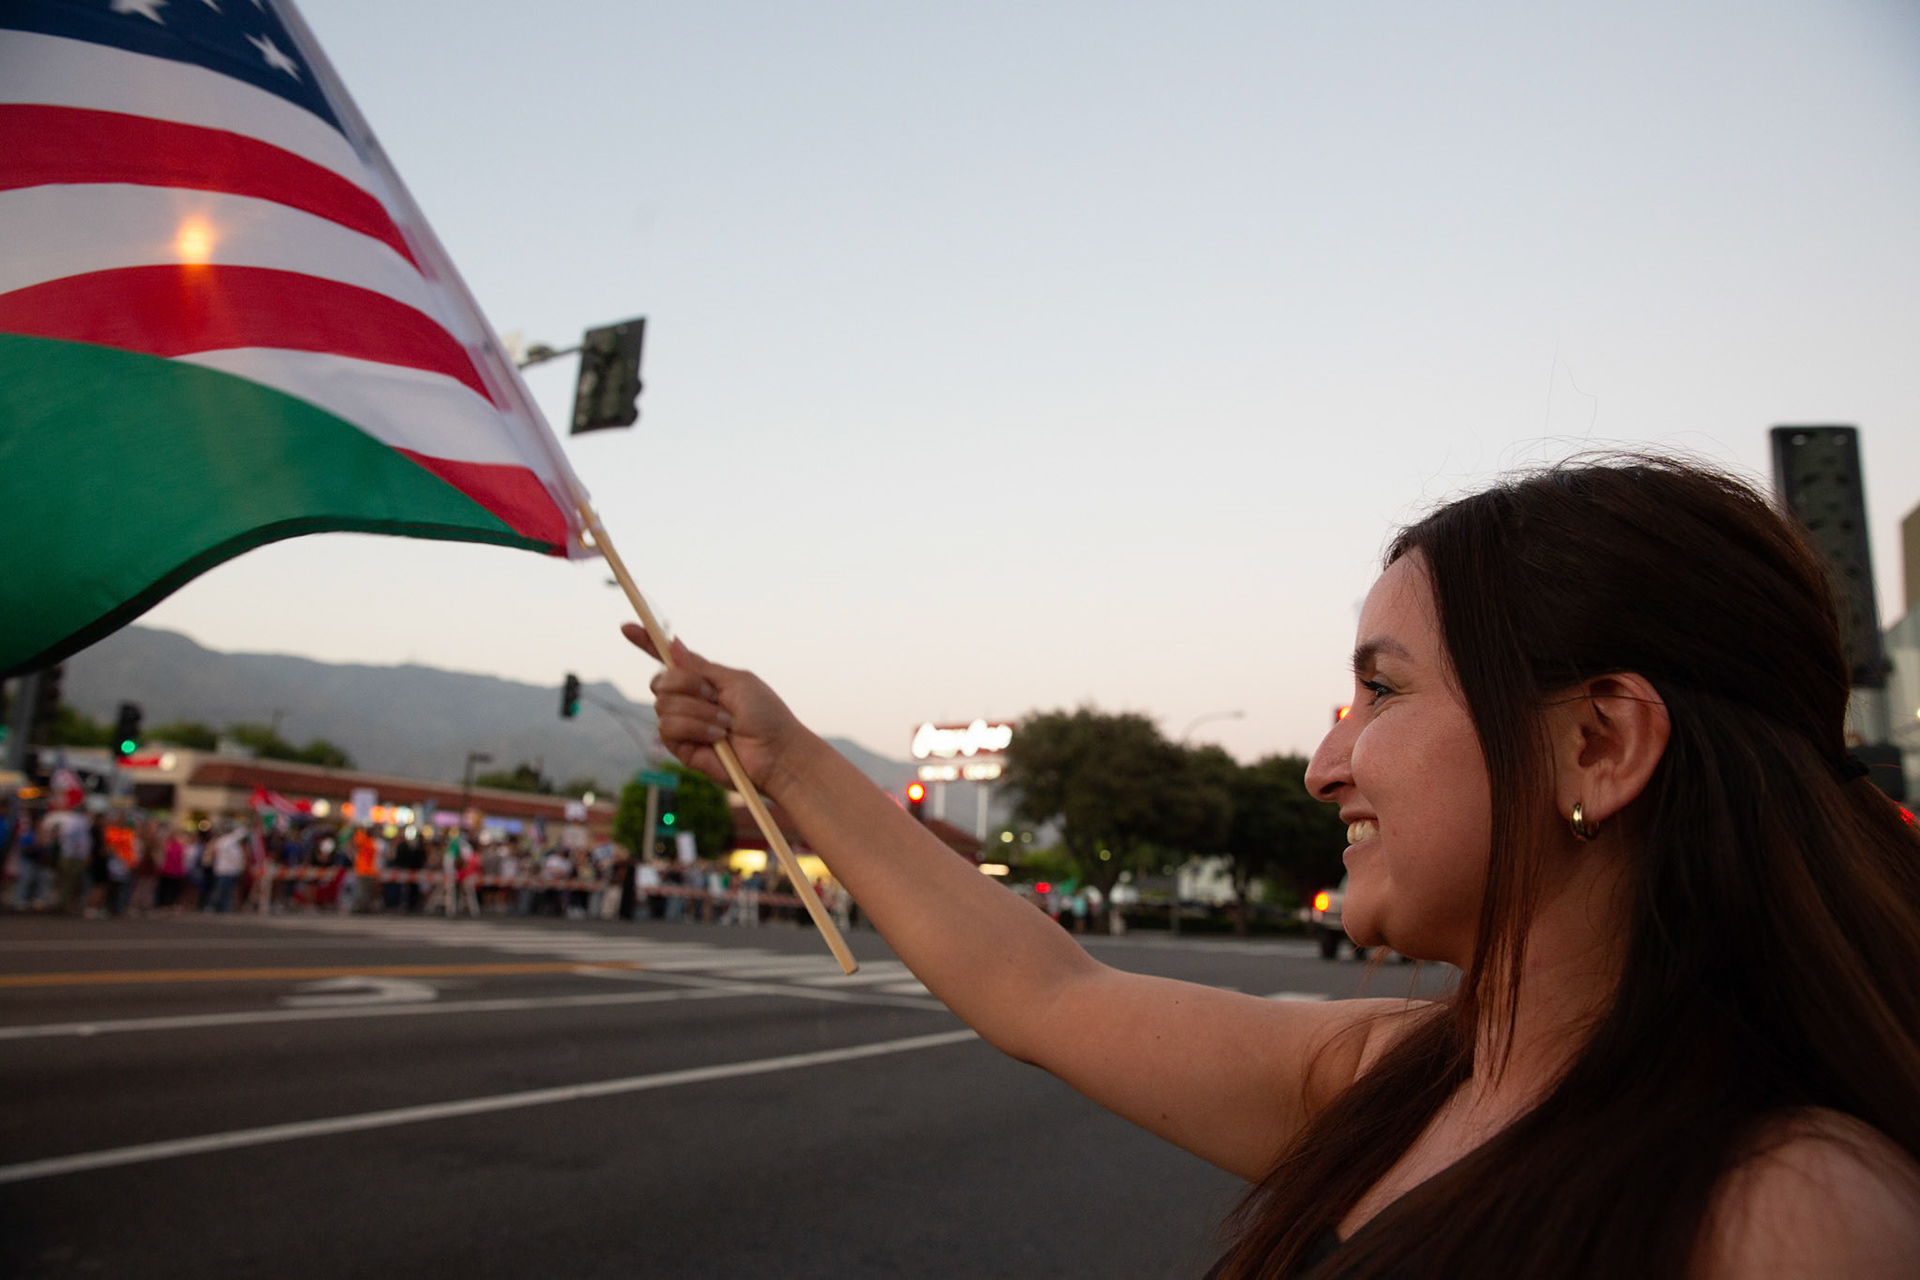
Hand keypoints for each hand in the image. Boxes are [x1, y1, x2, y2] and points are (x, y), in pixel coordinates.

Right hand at [621, 624, 808, 796]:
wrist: (774, 752)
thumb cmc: (765, 715)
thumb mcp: (735, 680)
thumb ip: (701, 667)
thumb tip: (673, 643)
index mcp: (703, 679)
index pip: (668, 659)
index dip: (646, 643)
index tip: (626, 628)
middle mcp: (689, 700)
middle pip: (660, 680)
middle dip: (686, 684)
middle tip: (715, 696)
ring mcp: (684, 723)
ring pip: (663, 704)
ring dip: (699, 712)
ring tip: (726, 724)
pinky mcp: (681, 747)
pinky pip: (668, 727)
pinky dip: (695, 728)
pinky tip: (717, 738)